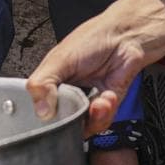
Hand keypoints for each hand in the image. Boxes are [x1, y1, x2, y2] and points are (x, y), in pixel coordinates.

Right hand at [26, 0, 164, 135]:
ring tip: (96, 102)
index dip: (42, 117)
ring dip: (91, 117)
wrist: (128, 36)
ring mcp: (86, 101)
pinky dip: (104, 113)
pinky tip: (107, 97)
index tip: (49, 116)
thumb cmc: (94, 38)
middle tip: (74, 108)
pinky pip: (100, 122)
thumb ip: (42, 84)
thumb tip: (40, 111)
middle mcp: (67, 94)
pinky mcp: (105, 106)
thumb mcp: (59, 58)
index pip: (37, 110)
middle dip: (69, 120)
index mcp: (50, 82)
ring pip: (81, 127)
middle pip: (59, 124)